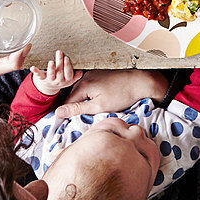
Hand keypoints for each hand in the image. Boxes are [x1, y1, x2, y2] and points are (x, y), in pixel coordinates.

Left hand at [30, 49, 80, 96]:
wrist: (50, 86)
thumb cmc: (63, 77)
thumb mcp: (71, 78)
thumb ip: (77, 74)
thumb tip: (82, 69)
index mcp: (67, 80)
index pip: (69, 74)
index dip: (68, 66)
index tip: (67, 58)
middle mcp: (59, 81)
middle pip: (60, 72)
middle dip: (60, 62)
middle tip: (60, 52)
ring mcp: (50, 80)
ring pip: (51, 75)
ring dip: (51, 68)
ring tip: (51, 62)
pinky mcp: (42, 79)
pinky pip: (39, 76)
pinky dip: (35, 71)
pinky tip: (32, 67)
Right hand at [53, 69, 168, 118]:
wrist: (140, 81)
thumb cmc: (121, 95)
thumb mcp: (98, 106)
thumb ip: (77, 109)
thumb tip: (58, 112)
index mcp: (83, 84)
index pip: (66, 102)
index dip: (65, 114)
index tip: (64, 126)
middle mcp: (85, 77)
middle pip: (73, 96)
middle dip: (74, 108)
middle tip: (78, 121)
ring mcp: (93, 73)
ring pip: (81, 91)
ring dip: (82, 101)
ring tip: (90, 112)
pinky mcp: (100, 74)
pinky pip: (89, 86)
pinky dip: (90, 95)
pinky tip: (97, 101)